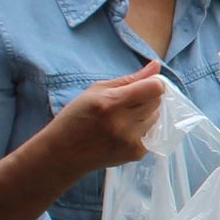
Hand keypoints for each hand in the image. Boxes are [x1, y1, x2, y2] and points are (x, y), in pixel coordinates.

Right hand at [41, 60, 165, 178]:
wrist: (63, 154)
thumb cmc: (76, 117)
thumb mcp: (96, 91)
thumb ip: (130, 79)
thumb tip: (156, 66)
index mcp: (110, 103)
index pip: (154, 88)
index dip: (153, 83)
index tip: (144, 85)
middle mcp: (123, 123)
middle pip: (156, 101)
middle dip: (147, 97)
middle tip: (129, 101)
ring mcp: (130, 141)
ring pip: (156, 117)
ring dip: (145, 114)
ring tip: (123, 117)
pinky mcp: (136, 154)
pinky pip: (152, 134)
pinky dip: (142, 130)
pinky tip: (124, 131)